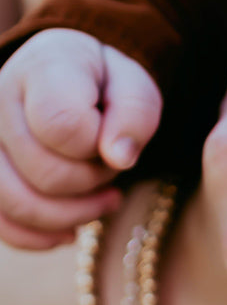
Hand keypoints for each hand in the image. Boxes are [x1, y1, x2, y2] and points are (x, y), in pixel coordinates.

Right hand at [0, 28, 160, 247]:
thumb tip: (119, 158)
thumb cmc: (105, 86)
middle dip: (94, 179)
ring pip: (19, 204)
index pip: (64, 126)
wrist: (67, 81)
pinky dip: (40, 236)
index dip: (98, 146)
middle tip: (109, 166)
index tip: (112, 136)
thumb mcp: (135, 87)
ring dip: (75, 214)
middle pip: (49, 174)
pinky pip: (1, 223)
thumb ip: (135, 113)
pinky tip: (71, 230)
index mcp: (43, 68)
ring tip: (105, 198)